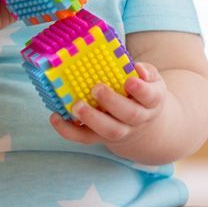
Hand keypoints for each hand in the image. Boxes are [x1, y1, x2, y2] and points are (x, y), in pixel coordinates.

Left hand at [48, 62, 165, 145]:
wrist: (144, 126)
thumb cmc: (143, 95)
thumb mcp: (152, 82)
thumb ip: (147, 73)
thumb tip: (138, 68)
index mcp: (151, 102)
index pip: (150, 97)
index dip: (141, 90)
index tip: (130, 81)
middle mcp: (138, 119)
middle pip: (129, 115)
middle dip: (112, 102)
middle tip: (96, 88)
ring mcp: (119, 131)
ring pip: (109, 131)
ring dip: (91, 119)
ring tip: (77, 106)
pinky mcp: (100, 137)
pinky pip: (84, 137)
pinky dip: (68, 130)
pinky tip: (55, 117)